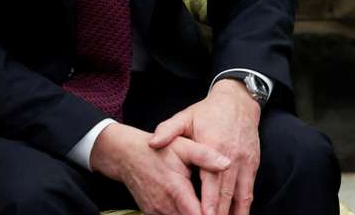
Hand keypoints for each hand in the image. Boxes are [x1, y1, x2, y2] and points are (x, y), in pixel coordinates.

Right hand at [91, 122, 230, 214]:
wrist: (128, 156)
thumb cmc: (160, 150)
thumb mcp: (184, 147)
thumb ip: (205, 156)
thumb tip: (227, 164)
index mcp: (176, 189)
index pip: (197, 214)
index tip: (223, 213)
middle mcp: (164, 205)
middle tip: (223, 212)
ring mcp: (156, 212)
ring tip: (212, 211)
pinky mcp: (151, 214)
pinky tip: (193, 209)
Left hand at [150, 78, 262, 214]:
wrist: (239, 102)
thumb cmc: (209, 112)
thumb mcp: (186, 117)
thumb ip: (168, 129)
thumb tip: (152, 143)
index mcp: (213, 147)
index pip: (211, 181)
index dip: (208, 201)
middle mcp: (232, 157)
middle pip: (225, 193)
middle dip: (218, 213)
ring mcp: (244, 162)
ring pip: (240, 195)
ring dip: (233, 213)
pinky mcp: (252, 165)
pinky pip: (249, 191)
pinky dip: (244, 206)